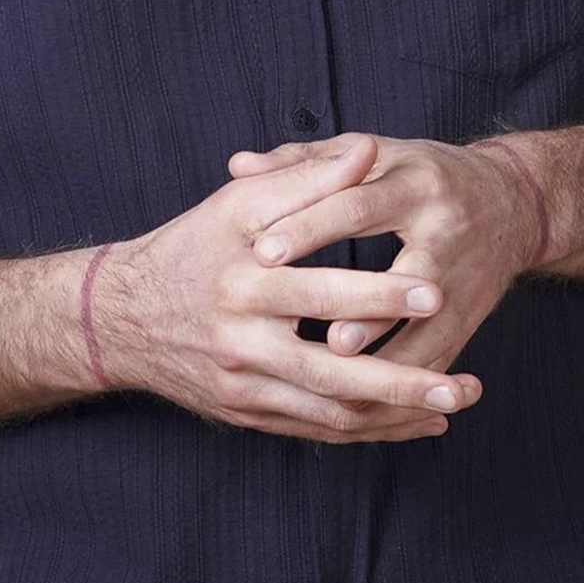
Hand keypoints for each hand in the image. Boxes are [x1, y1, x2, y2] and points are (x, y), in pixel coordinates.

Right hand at [99, 134, 483, 443]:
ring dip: (397, 415)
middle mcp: (242, 343)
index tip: (435, 292)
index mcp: (243, 284)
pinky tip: (415, 422)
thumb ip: (306, 178)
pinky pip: (318, 431)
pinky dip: (370, 430)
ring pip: (330, 414)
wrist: (120, 320)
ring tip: (454, 404)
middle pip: (332, 374)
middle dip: (402, 380)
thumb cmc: (190, 247)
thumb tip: (368, 151)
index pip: (318, 293)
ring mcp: (244, 387)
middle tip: (463, 383)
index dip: (378, 296)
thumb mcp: (237, 204)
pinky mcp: (248, 415)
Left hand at [226, 130, 543, 400]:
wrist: (512, 203)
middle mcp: (447, 232)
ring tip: (333, 370)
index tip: (261, 253)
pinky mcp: (471, 317)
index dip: (309, 229)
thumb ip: (303, 161)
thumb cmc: (420, 174)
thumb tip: (237, 166)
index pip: (357, 206)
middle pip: (401, 274)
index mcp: (415, 184)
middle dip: (353, 303)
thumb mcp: (370, 153)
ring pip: (426, 328)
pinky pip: (436, 358)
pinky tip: (363, 399)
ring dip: (383, 356)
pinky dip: (402, 384)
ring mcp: (465, 280)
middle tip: (299, 324)